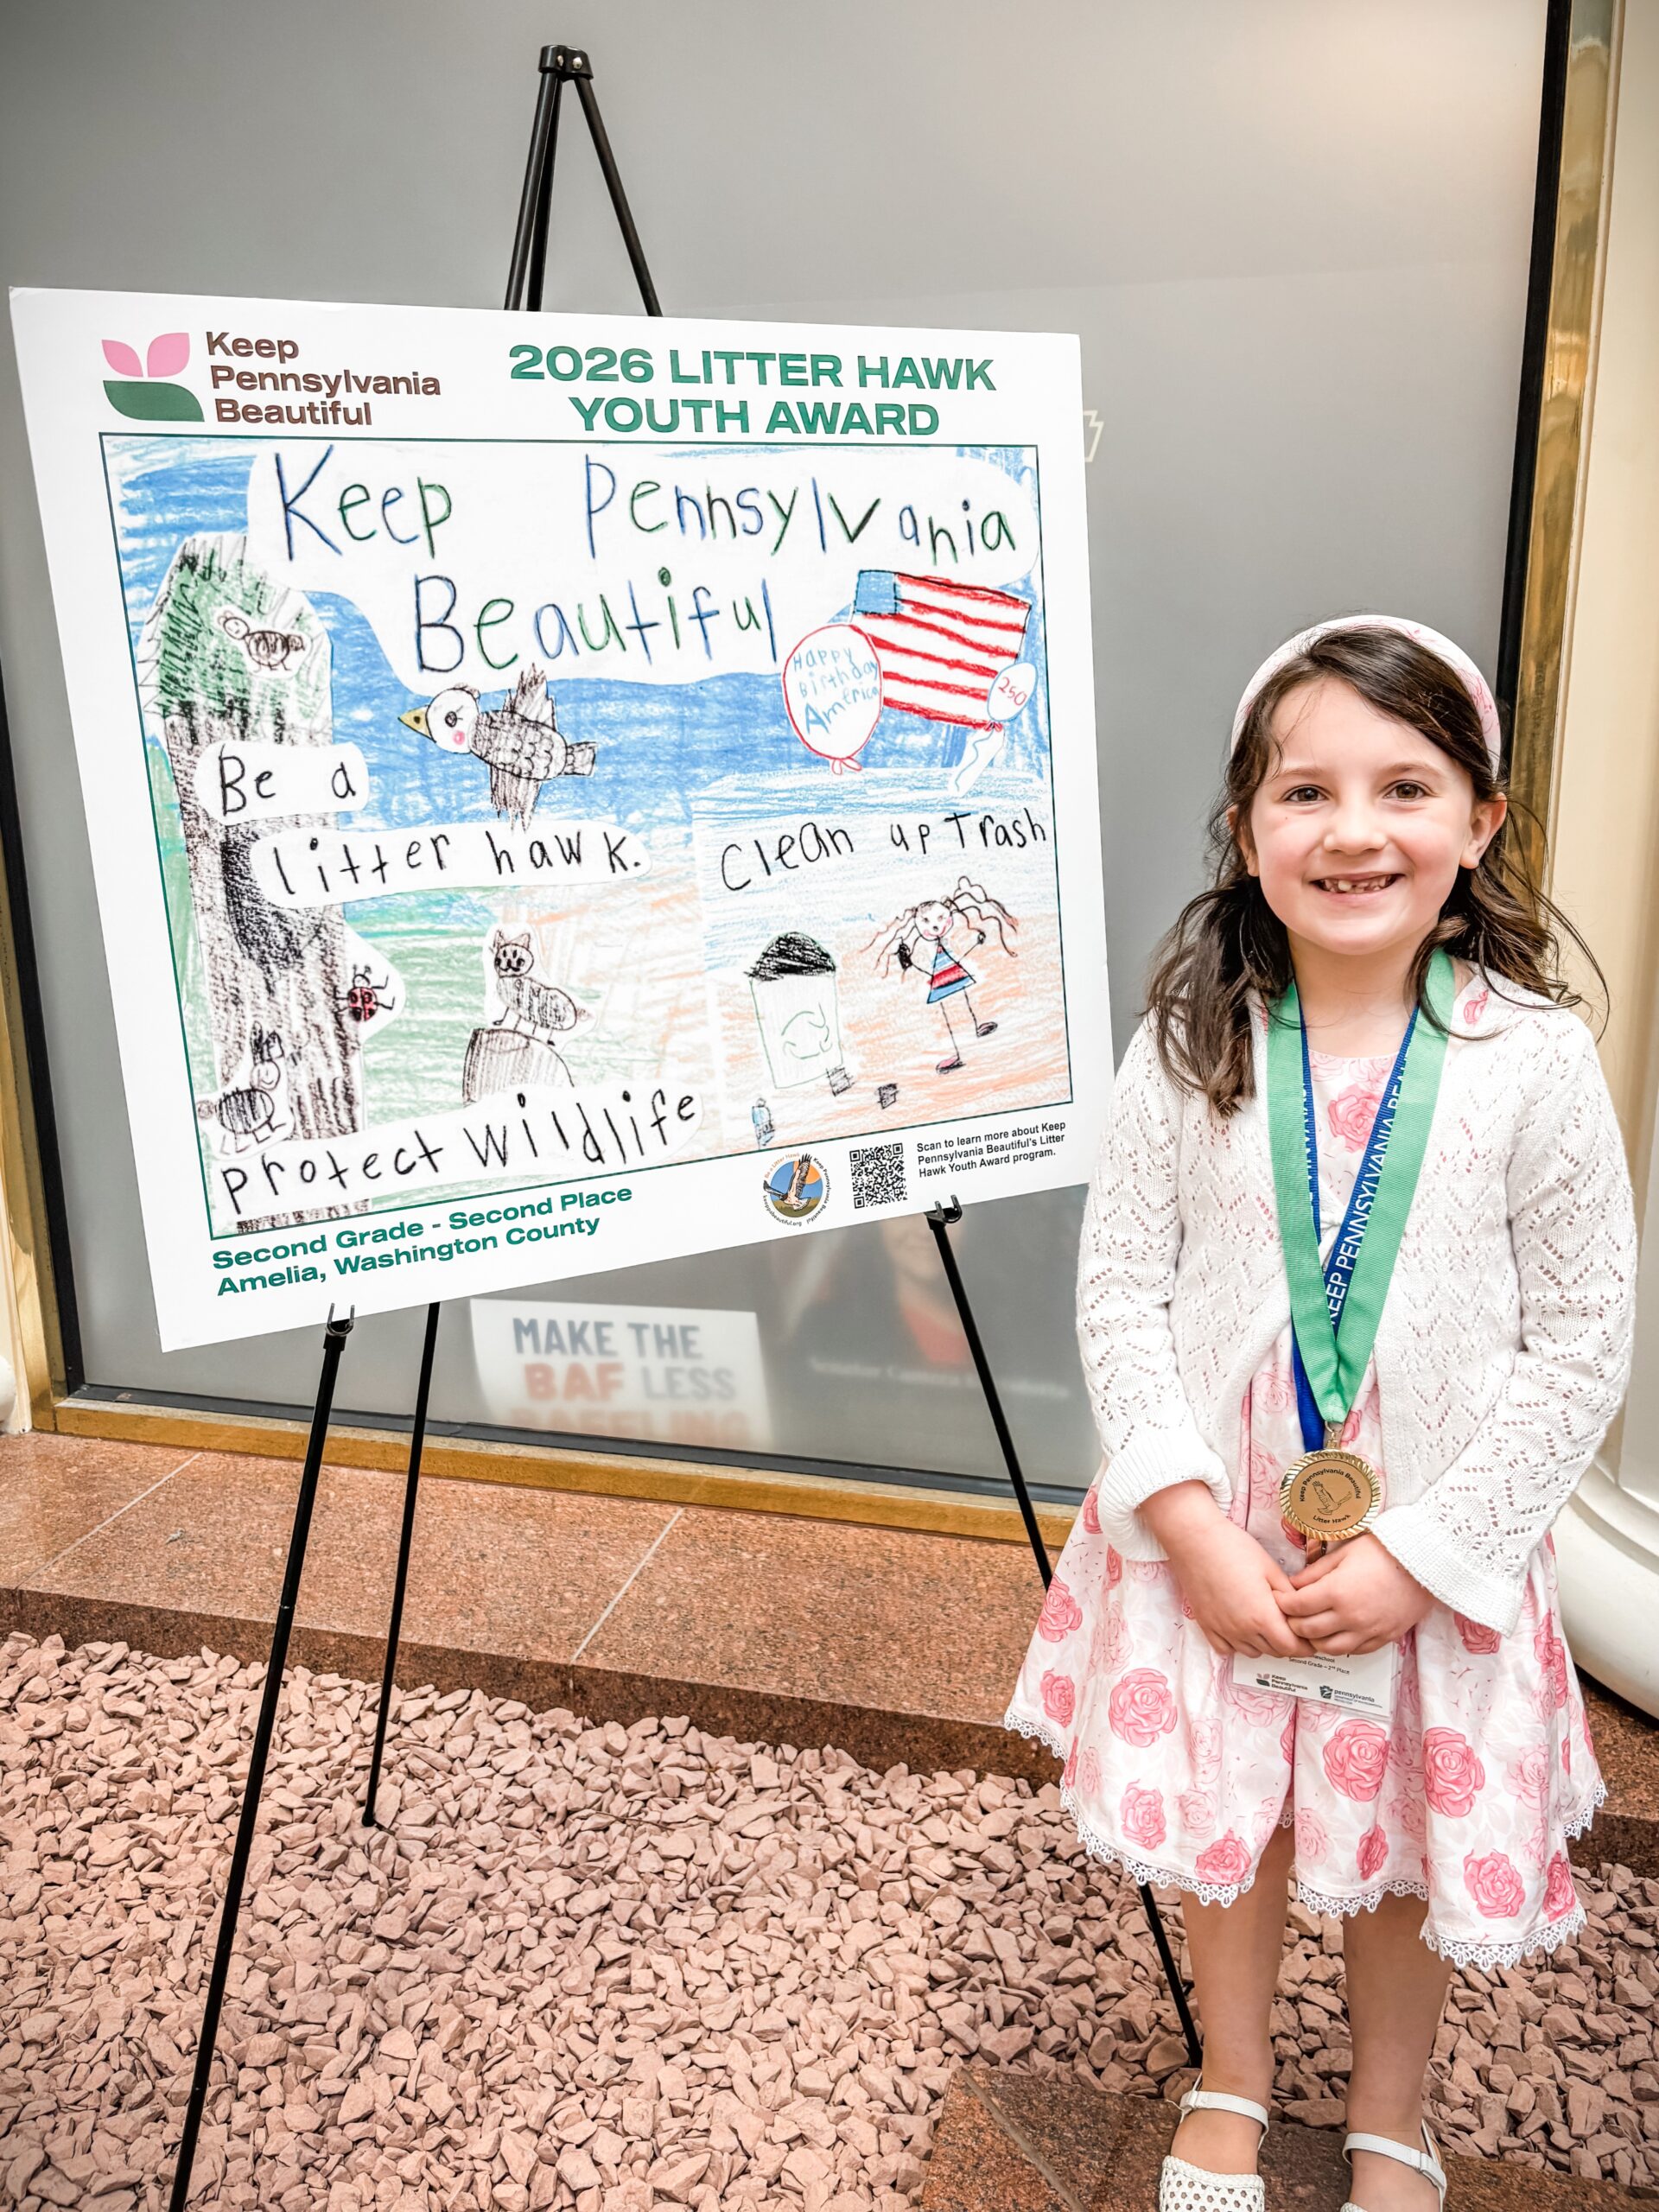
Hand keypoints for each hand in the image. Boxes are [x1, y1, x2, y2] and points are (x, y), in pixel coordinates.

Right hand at [1140, 1482, 1314, 1659]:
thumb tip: (1300, 1611)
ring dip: (1264, 1643)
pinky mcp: (1206, 1625)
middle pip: (1274, 1652)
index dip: (1305, 1645)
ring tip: (1267, 1623)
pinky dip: (1238, 1644)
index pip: (1292, 1647)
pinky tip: (1242, 1627)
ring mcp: (1222, 1630)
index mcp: (1262, 1616)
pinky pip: (1226, 1649)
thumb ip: (1289, 1596)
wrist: (1195, 1539)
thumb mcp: (1271, 1568)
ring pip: (1252, 1652)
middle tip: (1292, 1626)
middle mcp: (1242, 1630)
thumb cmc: (1233, 1548)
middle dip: (1288, 1643)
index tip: (1310, 1638)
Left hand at [1278, 1534, 1433, 1653]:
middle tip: (1290, 1614)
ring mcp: (1368, 1630)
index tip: (1279, 1599)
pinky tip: (1337, 1634)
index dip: (1283, 1604)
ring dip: (1315, 1641)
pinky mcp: (1384, 1637)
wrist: (1425, 1561)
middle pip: (1308, 1631)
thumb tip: (1293, 1584)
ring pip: (1329, 1649)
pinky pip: (1355, 1652)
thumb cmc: (1385, 1551)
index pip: (1297, 1607)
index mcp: (1337, 1592)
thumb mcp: (1344, 1552)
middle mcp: (1350, 1616)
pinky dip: (1341, 1646)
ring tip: (1311, 1628)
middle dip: (1293, 1623)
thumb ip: (1315, 1571)